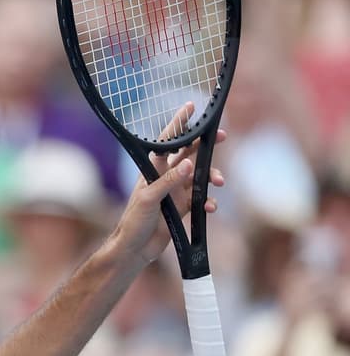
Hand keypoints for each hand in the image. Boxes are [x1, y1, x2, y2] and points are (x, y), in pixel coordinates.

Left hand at [110, 103, 226, 264]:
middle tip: (222, 136)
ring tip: (220, 181)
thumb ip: (169, 182)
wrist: (134, 249)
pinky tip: (211, 207)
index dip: (178, 124)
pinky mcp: (183, 208)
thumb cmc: (134, 222)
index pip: (167, 142)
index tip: (191, 106)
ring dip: (213, 176)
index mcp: (153, 170)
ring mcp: (176, 192)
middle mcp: (166, 177)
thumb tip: (189, 164)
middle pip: (190, 153)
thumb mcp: (150, 200)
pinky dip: (209, 202)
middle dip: (206, 144)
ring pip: (201, 176)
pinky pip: (202, 199)